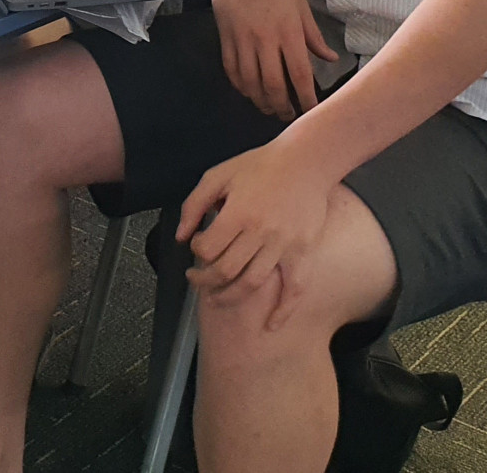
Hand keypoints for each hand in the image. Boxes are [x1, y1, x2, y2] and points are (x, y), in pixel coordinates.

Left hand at [176, 138, 338, 327]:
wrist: (305, 162)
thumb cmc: (260, 165)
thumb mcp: (218, 175)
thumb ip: (194, 204)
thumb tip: (180, 236)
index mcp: (237, 214)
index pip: (207, 249)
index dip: (195, 253)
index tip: (196, 249)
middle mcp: (259, 233)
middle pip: (225, 271)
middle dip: (204, 281)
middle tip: (196, 281)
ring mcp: (283, 245)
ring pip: (251, 283)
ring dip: (230, 297)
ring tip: (217, 298)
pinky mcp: (302, 252)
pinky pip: (294, 288)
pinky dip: (284, 310)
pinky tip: (272, 324)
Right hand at [209, 0, 336, 119]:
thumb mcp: (300, 4)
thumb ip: (313, 36)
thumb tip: (329, 58)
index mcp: (288, 30)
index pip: (300, 74)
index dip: (306, 98)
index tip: (311, 111)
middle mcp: (265, 38)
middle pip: (273, 85)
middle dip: (282, 106)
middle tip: (288, 115)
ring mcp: (242, 39)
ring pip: (250, 82)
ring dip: (260, 100)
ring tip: (269, 107)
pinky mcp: (225, 36)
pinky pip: (231, 69)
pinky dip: (240, 85)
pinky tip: (248, 90)